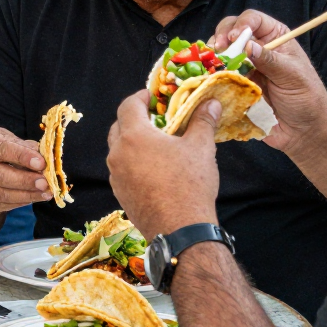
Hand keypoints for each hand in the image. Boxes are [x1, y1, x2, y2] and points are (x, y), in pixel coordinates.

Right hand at [0, 127, 51, 213]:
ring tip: (45, 193)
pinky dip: (22, 201)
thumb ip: (24, 146)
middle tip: (45, 183)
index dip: (22, 156)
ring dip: (27, 194)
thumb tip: (44, 156)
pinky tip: (35, 197)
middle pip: (0, 175)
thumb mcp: (8, 139)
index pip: (2, 149)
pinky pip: (4, 203)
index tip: (41, 163)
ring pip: (3, 194)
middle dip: (25, 180)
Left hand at [105, 91, 220, 240]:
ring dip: (132, 143)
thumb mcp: (200, 148)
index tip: (151, 96)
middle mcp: (118, 154)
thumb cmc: (190, 184)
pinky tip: (153, 170)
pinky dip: (133, 163)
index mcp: (134, 136)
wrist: (180, 230)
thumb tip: (211, 102)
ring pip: (118, 150)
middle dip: (134, 119)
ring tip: (156, 145)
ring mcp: (116, 176)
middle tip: (155, 119)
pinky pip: (122, 170)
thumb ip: (203, 121)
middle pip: (119, 127)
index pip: (128, 105)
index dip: (139, 97)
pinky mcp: (120, 194)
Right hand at [210, 10, 326, 154]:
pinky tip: (211, 79)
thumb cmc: (306, 99)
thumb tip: (247, 45)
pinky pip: (219, 75)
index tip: (235, 38)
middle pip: (231, 31)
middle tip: (218, 50)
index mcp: (275, 38)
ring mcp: (244, 66)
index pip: (254, 20)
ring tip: (213, 65)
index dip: (242, 24)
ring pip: (221, 52)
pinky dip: (212, 75)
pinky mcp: (235, 84)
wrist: (303, 131)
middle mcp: (257, 48)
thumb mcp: (292, 76)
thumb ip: (270, 60)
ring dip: (214, 57)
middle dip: (222, 37)